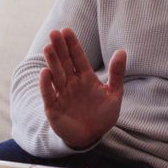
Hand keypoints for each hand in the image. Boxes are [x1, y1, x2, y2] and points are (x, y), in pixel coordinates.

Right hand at [39, 28, 126, 148]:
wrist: (92, 136)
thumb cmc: (103, 115)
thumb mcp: (114, 93)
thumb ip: (117, 73)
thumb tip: (122, 51)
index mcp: (86, 77)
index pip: (78, 57)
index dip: (73, 44)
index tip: (67, 30)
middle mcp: (72, 83)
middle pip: (65, 63)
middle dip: (60, 48)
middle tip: (54, 33)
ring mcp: (62, 94)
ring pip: (56, 75)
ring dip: (52, 62)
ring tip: (48, 48)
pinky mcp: (54, 108)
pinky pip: (49, 94)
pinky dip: (46, 85)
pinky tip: (45, 73)